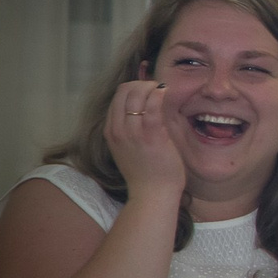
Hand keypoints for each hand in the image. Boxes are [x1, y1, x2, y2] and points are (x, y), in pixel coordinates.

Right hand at [104, 74, 184, 202]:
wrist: (152, 193)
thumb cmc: (146, 171)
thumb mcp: (129, 146)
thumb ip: (131, 127)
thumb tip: (143, 106)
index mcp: (111, 131)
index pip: (118, 97)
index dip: (133, 87)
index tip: (147, 89)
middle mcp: (118, 130)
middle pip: (125, 92)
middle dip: (141, 84)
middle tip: (156, 87)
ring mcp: (133, 133)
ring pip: (137, 96)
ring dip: (151, 87)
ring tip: (162, 89)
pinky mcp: (151, 137)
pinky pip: (152, 108)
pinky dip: (158, 95)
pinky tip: (165, 91)